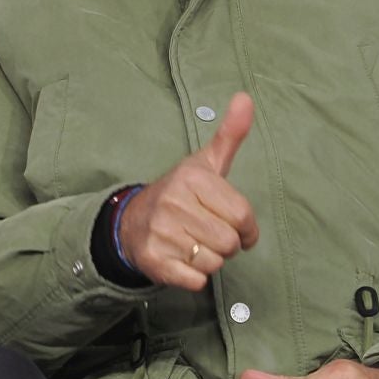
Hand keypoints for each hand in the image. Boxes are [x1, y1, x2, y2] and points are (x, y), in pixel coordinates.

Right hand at [117, 91, 259, 290]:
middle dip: (226, 244)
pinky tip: (182, 259)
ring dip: (209, 259)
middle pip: (229, 242)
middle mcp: (174, 203)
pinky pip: (195, 280)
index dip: (246, 228)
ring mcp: (161, 232)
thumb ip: (230, 134)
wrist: (131, 222)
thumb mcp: (205, 163)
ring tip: (193, 244)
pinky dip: (194, 277)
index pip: (243, 216)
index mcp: (192, 179)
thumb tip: (246, 98)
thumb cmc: (180, 194)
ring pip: (214, 262)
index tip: (235, 225)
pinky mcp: (154, 260)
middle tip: (208, 233)